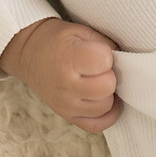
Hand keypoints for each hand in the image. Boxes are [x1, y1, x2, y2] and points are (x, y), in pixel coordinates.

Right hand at [0, 18, 121, 132]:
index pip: (104, 62)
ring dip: (107, 93)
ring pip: (105, 106)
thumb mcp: (80, 31)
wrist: (30, 54)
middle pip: (107, 86)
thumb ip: (104, 43)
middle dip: (109, 75)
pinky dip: (105, 114)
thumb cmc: (57, 40)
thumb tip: (125, 59)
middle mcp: (66, 85)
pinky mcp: (68, 116)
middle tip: (99, 68)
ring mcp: (66, 104)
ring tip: (97, 81)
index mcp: (68, 58)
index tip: (99, 52)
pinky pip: (97, 125)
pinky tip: (102, 99)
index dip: (107, 55)